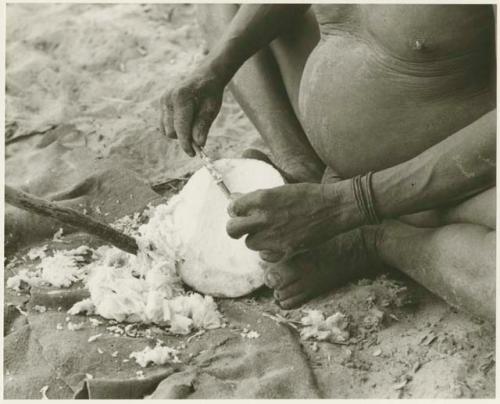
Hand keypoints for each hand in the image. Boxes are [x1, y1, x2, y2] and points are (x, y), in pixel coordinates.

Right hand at [160, 63, 224, 155]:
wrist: (205, 76)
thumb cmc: (210, 93)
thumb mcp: (211, 110)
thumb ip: (203, 126)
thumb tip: (198, 144)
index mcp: (181, 98)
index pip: (180, 128)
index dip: (186, 144)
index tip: (193, 154)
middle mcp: (168, 99)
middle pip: (171, 131)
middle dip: (183, 138)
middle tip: (197, 137)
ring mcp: (163, 100)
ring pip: (165, 129)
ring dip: (178, 133)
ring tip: (193, 126)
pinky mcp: (162, 103)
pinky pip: (164, 124)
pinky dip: (174, 127)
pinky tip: (185, 121)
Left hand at [226, 180, 359, 261]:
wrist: (333, 208)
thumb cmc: (308, 195)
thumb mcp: (280, 190)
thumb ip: (257, 197)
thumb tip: (236, 198)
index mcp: (262, 198)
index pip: (233, 207)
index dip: (236, 210)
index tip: (241, 211)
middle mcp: (264, 218)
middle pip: (232, 230)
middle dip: (236, 228)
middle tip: (244, 226)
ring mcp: (273, 235)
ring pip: (249, 243)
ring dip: (255, 239)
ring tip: (268, 233)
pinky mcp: (284, 249)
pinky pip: (264, 256)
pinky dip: (268, 251)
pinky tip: (277, 243)